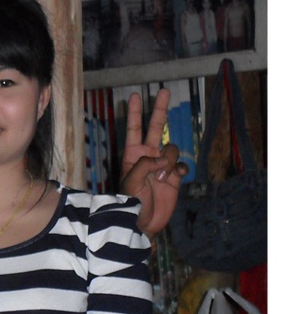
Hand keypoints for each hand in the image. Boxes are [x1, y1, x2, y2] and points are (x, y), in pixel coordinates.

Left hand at [121, 88, 188, 237]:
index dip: (136, 112)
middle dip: (160, 110)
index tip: (136, 96)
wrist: (143, 222)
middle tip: (164, 91)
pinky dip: (181, 169)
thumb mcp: (131, 181)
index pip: (134, 128)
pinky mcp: (175, 177)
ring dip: (169, 162)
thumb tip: (164, 158)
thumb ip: (145, 165)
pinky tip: (175, 178)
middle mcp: (148, 156)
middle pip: (155, 127)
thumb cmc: (131, 201)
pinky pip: (183, 165)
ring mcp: (162, 165)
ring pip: (172, 149)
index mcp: (132, 154)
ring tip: (160, 179)